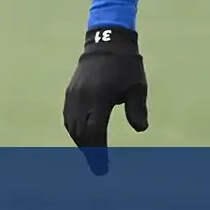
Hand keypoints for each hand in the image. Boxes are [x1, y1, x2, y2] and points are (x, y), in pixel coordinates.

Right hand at [63, 27, 148, 174]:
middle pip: (80, 133)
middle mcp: (83, 98)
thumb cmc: (127, 65)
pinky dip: (74, 130)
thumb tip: (141, 129)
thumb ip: (137, 108)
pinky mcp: (69, 92)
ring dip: (80, 142)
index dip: (98, 152)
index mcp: (100, 98)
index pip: (95, 132)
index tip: (103, 167)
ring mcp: (73, 95)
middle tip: (98, 165)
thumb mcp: (137, 86)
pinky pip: (67, 117)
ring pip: (71, 127)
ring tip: (91, 154)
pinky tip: (82, 137)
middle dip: (89, 152)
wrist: (107, 41)